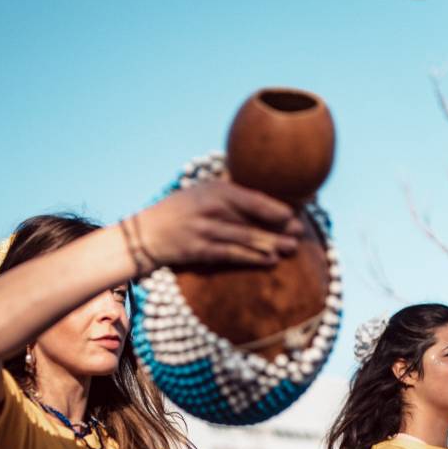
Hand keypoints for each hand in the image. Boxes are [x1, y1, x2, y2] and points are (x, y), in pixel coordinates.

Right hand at [136, 180, 302, 269]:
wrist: (147, 233)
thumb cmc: (178, 210)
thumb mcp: (201, 191)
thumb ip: (228, 189)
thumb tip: (259, 187)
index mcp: (215, 190)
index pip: (251, 198)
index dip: (275, 208)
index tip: (294, 213)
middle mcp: (212, 209)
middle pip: (253, 220)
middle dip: (279, 228)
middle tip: (300, 233)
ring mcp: (206, 231)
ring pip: (246, 239)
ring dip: (271, 245)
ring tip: (291, 248)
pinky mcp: (201, 251)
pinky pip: (233, 255)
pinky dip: (253, 259)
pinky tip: (270, 261)